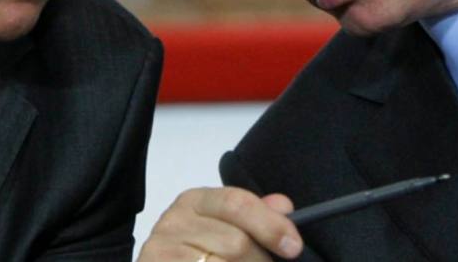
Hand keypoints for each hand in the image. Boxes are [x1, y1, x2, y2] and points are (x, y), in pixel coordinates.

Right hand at [138, 187, 303, 260]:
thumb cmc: (197, 252)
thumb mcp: (223, 228)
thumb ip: (255, 216)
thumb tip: (284, 206)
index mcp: (194, 201)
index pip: (237, 203)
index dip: (270, 225)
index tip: (294, 247)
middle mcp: (174, 221)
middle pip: (236, 242)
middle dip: (260, 261)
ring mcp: (163, 250)